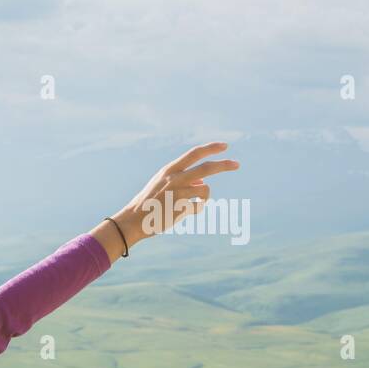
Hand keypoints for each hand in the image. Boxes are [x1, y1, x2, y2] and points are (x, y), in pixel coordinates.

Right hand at [112, 142, 239, 248]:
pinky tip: (186, 212)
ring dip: (204, 196)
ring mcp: (179, 193)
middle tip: (237, 164)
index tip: (224, 146)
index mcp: (169, 170)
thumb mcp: (160, 185)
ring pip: (205, 189)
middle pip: (207, 168)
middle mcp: (175, 178)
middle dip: (224, 165)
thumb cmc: (147, 203)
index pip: (194, 154)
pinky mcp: (181, 207)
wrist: (132, 221)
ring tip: (194, 203)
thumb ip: (180, 180)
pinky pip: (199, 206)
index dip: (210, 148)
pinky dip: (197, 208)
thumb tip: (203, 181)